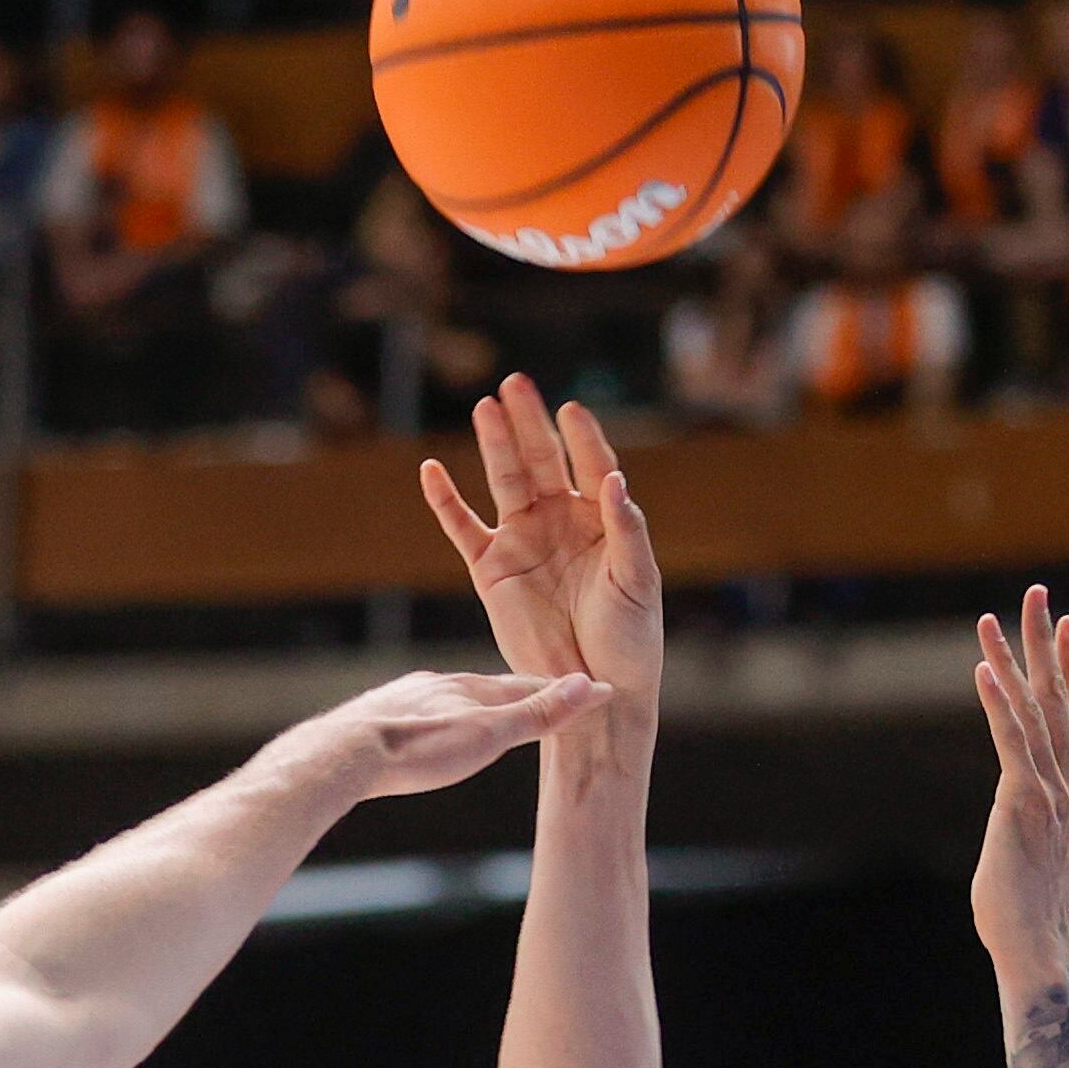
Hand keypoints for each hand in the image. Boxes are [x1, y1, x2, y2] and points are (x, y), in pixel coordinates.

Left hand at [311, 667, 615, 803]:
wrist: (345, 754)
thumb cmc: (420, 749)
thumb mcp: (489, 735)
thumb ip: (537, 714)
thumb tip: (589, 687)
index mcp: (468, 688)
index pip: (524, 686)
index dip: (556, 691)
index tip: (585, 689)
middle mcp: (435, 686)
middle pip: (484, 690)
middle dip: (512, 696)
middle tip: (537, 697)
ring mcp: (402, 701)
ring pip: (445, 701)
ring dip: (468, 709)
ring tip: (480, 717)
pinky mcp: (374, 719)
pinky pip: (413, 716)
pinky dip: (431, 723)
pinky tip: (422, 733)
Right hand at [420, 374, 661, 703]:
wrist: (591, 684)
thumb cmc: (630, 637)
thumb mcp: (637, 580)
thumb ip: (625, 529)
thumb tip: (612, 479)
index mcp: (600, 519)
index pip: (591, 464)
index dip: (582, 437)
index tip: (570, 410)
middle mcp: (560, 521)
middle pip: (542, 460)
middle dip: (529, 422)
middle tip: (516, 383)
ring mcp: (523, 541)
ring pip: (504, 482)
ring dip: (494, 445)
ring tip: (485, 407)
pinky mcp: (492, 569)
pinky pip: (462, 528)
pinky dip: (445, 501)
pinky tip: (431, 470)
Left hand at [969, 583, 1068, 981]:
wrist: (1035, 943)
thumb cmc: (1026, 908)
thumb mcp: (1034, 847)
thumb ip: (1031, 814)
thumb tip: (1017, 806)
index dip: (1068, 666)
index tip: (1064, 625)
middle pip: (1059, 696)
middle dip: (1045, 642)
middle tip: (1036, 593)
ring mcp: (1051, 790)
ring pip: (1032, 710)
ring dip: (1011, 660)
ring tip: (993, 617)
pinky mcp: (1022, 801)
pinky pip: (1010, 741)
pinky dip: (998, 703)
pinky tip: (984, 670)